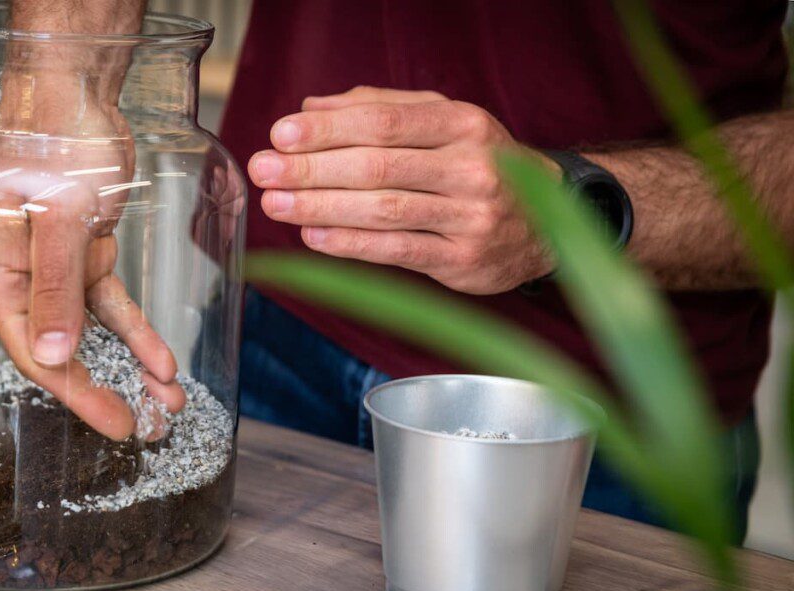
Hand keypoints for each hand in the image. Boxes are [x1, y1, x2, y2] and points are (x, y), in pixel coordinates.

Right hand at [0, 104, 184, 440]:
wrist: (78, 95)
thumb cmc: (56, 143)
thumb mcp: (59, 216)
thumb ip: (57, 288)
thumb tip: (55, 354)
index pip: (35, 351)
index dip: (77, 392)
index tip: (115, 423)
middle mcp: (18, 279)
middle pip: (62, 351)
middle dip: (107, 389)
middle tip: (145, 426)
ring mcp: (51, 270)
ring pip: (92, 333)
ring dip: (130, 365)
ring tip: (168, 400)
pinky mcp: (81, 256)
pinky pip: (110, 305)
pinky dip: (136, 330)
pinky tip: (163, 360)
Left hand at [248, 86, 557, 293]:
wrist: (546, 220)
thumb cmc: (481, 165)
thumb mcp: (442, 123)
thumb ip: (380, 108)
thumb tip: (310, 108)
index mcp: (463, 124)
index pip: (384, 121)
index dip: (328, 129)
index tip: (281, 134)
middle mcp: (471, 167)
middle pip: (377, 165)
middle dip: (312, 168)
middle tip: (265, 170)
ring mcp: (470, 217)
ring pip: (383, 210)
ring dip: (321, 207)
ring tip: (277, 203)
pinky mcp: (463, 261)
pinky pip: (396, 251)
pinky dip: (350, 244)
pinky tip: (314, 236)